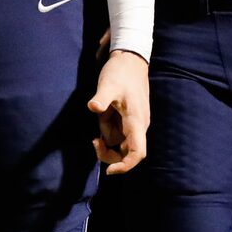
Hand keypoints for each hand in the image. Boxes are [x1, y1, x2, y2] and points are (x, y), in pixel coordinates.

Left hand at [88, 47, 150, 173]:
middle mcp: (138, 126)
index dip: (125, 166)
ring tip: (102, 112)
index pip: (138, 153)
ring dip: (106, 133)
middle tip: (94, 140)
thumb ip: (101, 97)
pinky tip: (103, 113)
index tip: (109, 171)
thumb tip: (93, 106)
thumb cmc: (120, 73)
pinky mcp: (129, 120)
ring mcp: (134, 124)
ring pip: (118, 142)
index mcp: (137, 122)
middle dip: (108, 152)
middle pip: (126, 153)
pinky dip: (107, 128)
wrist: (130, 60)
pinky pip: (116, 132)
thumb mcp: (108, 84)